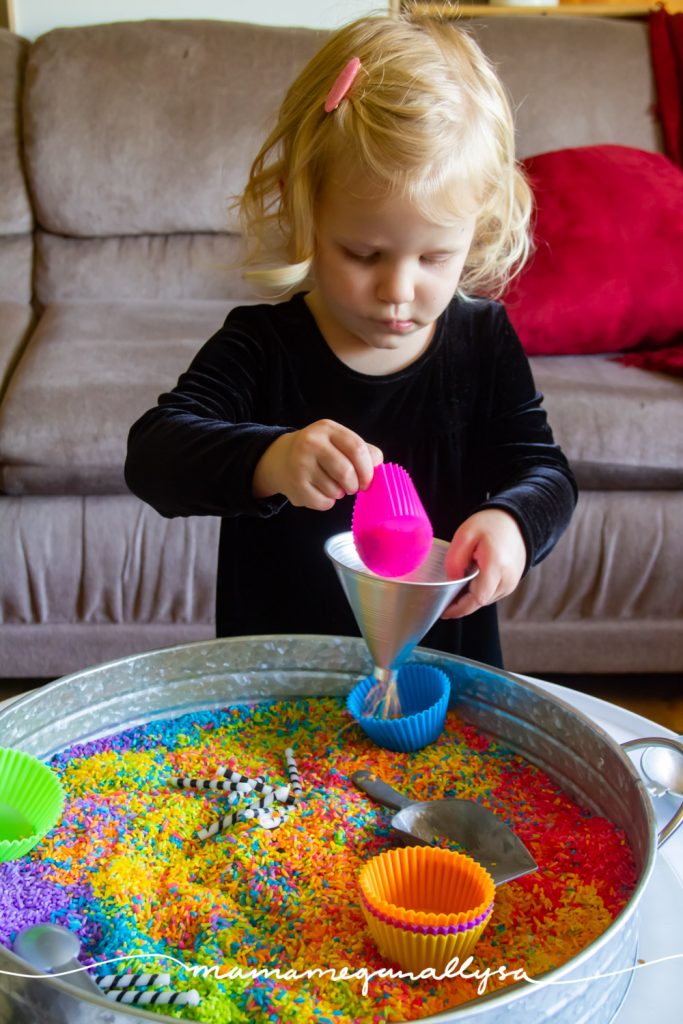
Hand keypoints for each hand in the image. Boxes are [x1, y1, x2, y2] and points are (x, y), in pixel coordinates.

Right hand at [252, 419, 382, 510]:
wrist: (279, 458)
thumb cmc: (319, 451)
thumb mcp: (338, 441)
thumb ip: (363, 451)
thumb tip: (378, 469)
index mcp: (327, 429)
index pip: (357, 448)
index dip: (368, 469)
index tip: (368, 480)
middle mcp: (311, 443)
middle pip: (347, 472)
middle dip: (355, 485)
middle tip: (352, 487)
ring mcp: (300, 464)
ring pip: (335, 490)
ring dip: (339, 493)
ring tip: (331, 485)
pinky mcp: (295, 485)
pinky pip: (323, 502)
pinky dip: (327, 502)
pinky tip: (319, 492)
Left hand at [441, 509, 526, 618]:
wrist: (515, 522)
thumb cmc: (490, 525)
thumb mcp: (465, 534)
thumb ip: (455, 559)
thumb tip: (452, 581)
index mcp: (496, 565)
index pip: (478, 598)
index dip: (459, 608)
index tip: (443, 610)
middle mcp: (507, 578)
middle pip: (480, 602)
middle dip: (460, 605)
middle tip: (442, 600)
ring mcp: (511, 583)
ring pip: (485, 600)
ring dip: (469, 599)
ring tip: (453, 589)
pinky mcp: (511, 584)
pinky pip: (491, 594)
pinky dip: (478, 593)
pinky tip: (468, 584)